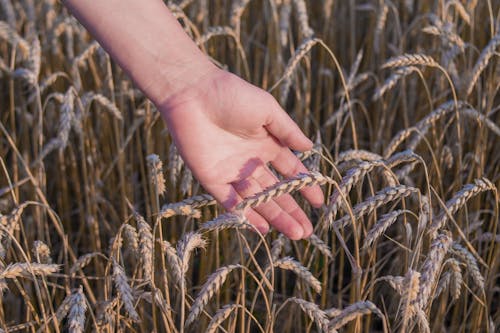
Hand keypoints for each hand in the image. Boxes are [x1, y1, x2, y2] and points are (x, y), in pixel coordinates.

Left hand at [159, 67, 323, 239]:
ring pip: (257, 200)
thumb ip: (288, 131)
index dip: (304, 187)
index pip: (290, 171)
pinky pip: (231, 201)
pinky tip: (263, 228)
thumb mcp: (267, 110)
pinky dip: (246, 214)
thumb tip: (310, 148)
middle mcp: (251, 161)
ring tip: (295, 233)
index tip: (319, 203)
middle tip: (306, 231)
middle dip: (291, 210)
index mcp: (266, 144)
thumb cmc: (231, 95)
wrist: (192, 93)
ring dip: (275, 217)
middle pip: (275, 191)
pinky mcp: (211, 178)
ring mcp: (232, 171)